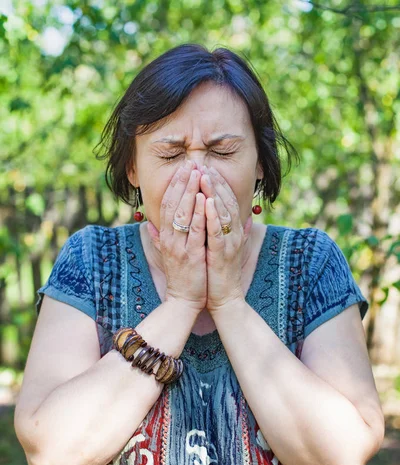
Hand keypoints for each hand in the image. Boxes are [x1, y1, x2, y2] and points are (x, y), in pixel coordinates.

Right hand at [147, 160, 207, 313]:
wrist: (182, 301)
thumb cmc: (180, 277)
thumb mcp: (167, 253)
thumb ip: (160, 237)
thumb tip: (150, 223)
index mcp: (166, 236)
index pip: (168, 204)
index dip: (175, 184)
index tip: (183, 168)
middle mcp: (170, 238)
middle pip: (174, 204)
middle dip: (183, 182)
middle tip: (191, 162)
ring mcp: (180, 246)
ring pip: (184, 214)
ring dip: (190, 191)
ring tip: (198, 173)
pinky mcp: (192, 255)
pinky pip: (196, 231)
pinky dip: (199, 214)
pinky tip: (204, 199)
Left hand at [199, 166, 252, 313]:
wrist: (225, 299)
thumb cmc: (219, 273)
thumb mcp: (219, 246)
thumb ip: (219, 230)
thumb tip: (219, 215)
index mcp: (231, 230)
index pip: (224, 200)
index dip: (216, 182)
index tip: (204, 166)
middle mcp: (233, 233)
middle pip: (225, 201)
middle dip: (213, 181)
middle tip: (202, 163)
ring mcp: (229, 242)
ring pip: (222, 212)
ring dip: (214, 192)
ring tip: (204, 175)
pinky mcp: (222, 253)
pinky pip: (218, 231)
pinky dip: (213, 215)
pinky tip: (207, 201)